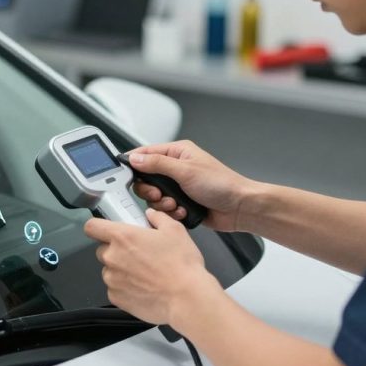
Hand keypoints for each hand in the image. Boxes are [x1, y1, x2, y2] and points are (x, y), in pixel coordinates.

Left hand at [84, 209, 221, 324]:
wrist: (186, 298)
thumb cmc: (181, 264)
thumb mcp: (175, 230)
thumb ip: (158, 218)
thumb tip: (151, 215)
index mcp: (122, 237)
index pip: (92, 227)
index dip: (97, 227)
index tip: (106, 230)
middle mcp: (112, 257)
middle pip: (103, 250)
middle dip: (116, 250)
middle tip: (137, 254)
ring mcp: (112, 279)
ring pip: (109, 270)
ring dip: (121, 270)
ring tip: (144, 274)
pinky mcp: (116, 298)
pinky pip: (115, 288)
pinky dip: (125, 288)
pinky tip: (144, 288)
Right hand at [127, 140, 255, 231]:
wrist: (240, 208)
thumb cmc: (222, 184)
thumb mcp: (186, 171)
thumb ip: (157, 164)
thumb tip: (135, 158)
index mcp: (178, 153)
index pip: (146, 153)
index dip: (134, 163)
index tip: (126, 175)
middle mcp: (176, 168)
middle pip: (146, 178)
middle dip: (150, 190)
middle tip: (159, 194)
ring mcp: (179, 186)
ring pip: (154, 196)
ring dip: (163, 203)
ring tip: (176, 204)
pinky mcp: (182, 203)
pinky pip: (165, 209)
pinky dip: (172, 213)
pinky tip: (184, 211)